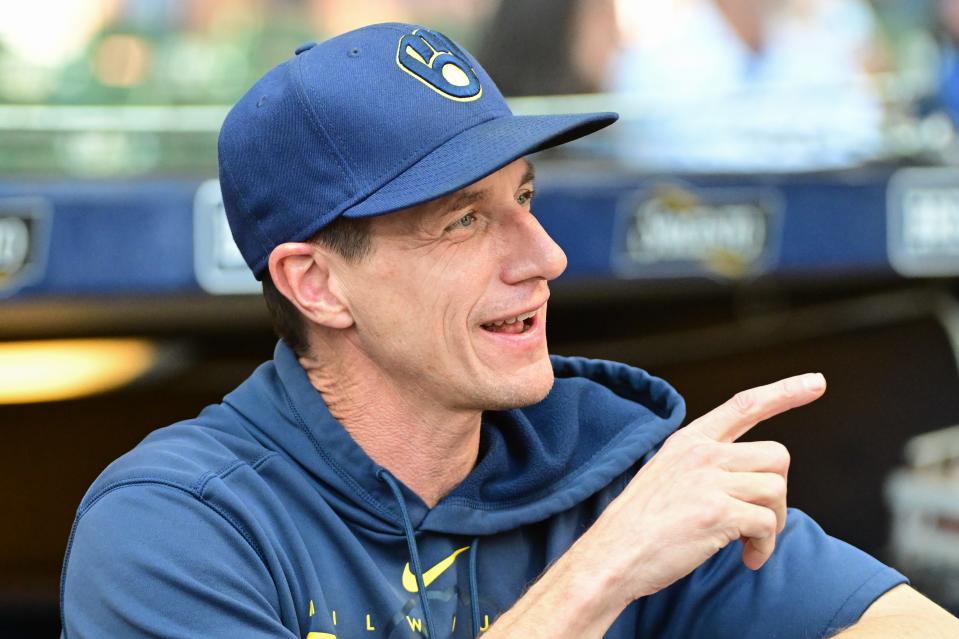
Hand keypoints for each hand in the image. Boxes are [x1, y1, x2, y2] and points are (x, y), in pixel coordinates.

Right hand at [578, 373, 825, 601]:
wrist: (613, 555)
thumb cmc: (639, 524)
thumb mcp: (665, 474)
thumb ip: (703, 466)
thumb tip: (748, 478)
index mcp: (689, 441)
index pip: (744, 405)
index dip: (784, 392)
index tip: (816, 383)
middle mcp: (702, 453)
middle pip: (776, 456)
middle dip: (776, 493)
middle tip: (757, 521)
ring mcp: (709, 480)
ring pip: (776, 489)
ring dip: (772, 524)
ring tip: (747, 543)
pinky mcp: (717, 512)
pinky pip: (766, 525)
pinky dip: (763, 547)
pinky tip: (745, 558)